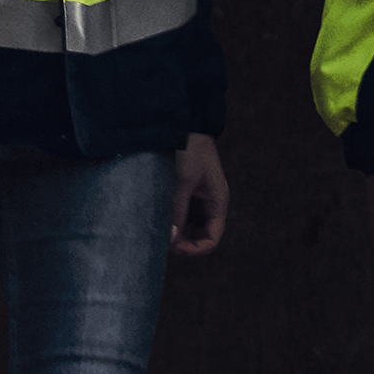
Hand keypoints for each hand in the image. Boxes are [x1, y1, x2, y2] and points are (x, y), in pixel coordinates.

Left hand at [169, 133, 229, 254]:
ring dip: (174, 233)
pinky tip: (155, 220)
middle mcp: (208, 205)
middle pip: (199, 237)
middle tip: (162, 241)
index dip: (195, 249)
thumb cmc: (190, 149)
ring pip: (187, 229)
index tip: (174, 248)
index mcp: (218, 202)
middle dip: (183, 244)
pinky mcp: (182, 195)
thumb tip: (170, 240)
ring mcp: (195, 201)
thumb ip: (177, 210)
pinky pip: (177, 216)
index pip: (211, 239)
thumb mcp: (183, 181)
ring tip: (157, 231)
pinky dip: (168, 222)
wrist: (182, 124)